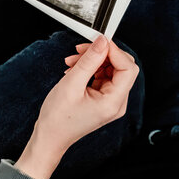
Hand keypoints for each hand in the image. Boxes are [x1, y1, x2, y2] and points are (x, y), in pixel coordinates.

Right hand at [14, 35, 138, 178]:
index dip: (114, 51)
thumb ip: (89, 61)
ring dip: (93, 61)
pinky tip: (75, 69)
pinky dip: (90, 69)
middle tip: (82, 50)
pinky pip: (103, 77)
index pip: (128, 68)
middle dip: (102, 55)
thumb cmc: (58, 119)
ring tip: (73, 61)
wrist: (50, 137)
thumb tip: (102, 42)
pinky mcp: (103, 99)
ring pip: (111, 70)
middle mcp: (116, 103)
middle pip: (121, 67)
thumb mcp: (71, 83)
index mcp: (113, 102)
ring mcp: (111, 102)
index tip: (99, 42)